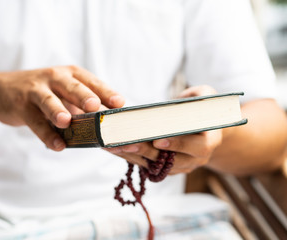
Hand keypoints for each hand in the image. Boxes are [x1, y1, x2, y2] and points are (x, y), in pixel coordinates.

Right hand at [0, 65, 123, 150]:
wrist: (3, 90)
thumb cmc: (46, 93)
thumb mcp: (65, 93)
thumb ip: (84, 108)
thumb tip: (111, 129)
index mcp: (72, 74)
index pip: (92, 82)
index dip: (106, 92)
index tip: (120, 103)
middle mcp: (56, 78)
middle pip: (72, 87)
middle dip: (84, 96)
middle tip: (95, 106)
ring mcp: (37, 90)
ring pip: (49, 100)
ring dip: (58, 111)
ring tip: (66, 122)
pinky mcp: (21, 104)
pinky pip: (35, 121)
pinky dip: (46, 134)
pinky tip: (57, 145)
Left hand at [107, 85, 221, 173]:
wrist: (204, 130)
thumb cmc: (202, 109)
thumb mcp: (207, 97)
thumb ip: (200, 97)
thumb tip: (185, 101)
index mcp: (208, 142)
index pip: (195, 147)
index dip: (177, 144)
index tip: (158, 140)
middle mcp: (195, 159)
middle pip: (170, 160)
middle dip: (147, 152)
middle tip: (127, 143)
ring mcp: (180, 166)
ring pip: (155, 166)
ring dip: (133, 157)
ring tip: (113, 145)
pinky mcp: (166, 168)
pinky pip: (148, 165)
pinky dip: (131, 157)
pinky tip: (115, 147)